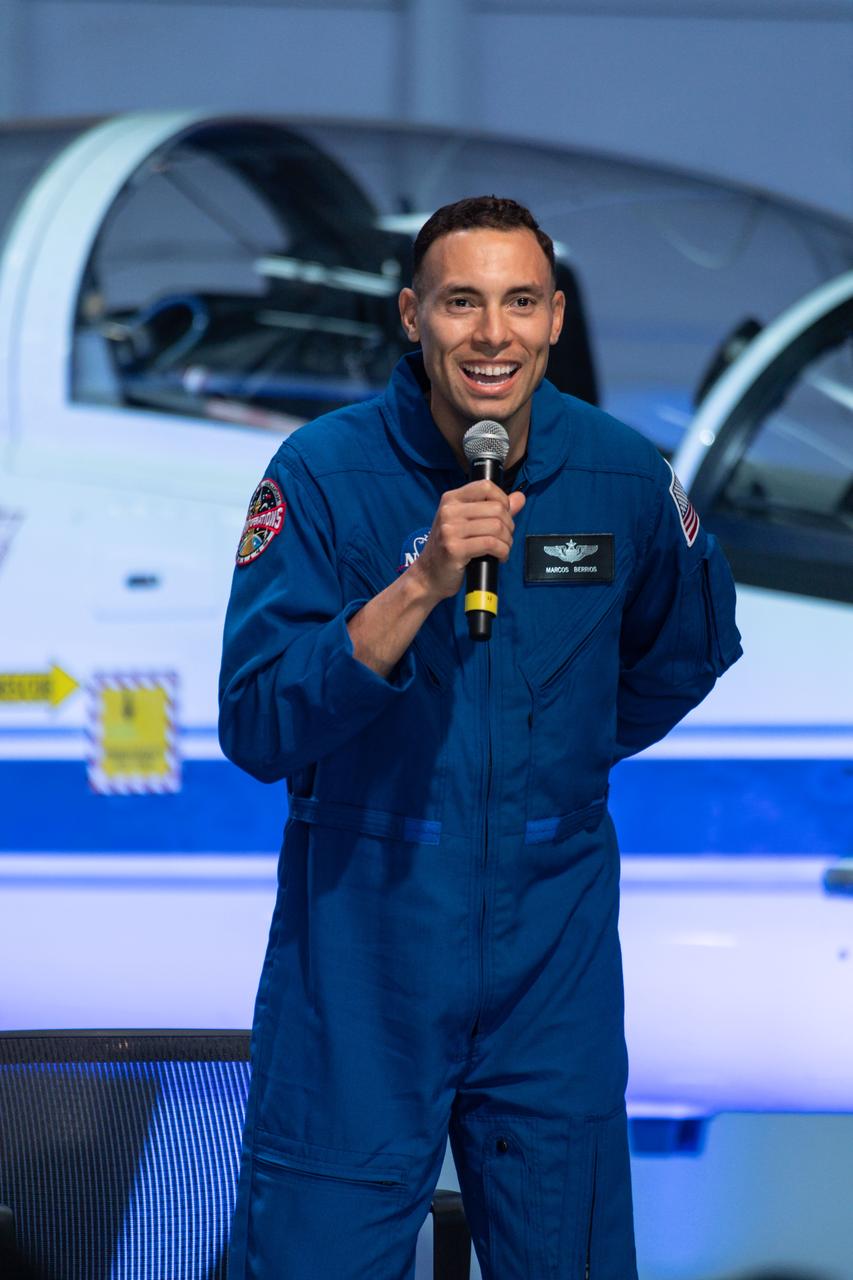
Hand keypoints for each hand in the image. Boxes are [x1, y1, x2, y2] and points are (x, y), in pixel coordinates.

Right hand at [409, 480, 526, 602]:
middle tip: (504, 539)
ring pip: (497, 527)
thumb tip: (520, 497)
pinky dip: (502, 552)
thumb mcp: (468, 523)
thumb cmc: (450, 548)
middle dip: (508, 526)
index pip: (485, 486)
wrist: (428, 575)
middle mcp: (448, 511)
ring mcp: (450, 530)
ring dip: (507, 541)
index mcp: (451, 499)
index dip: (502, 500)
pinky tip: (500, 557)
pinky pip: (491, 544)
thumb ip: (494, 509)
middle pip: (496, 509)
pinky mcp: (455, 549)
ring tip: (502, 549)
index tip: (504, 515)